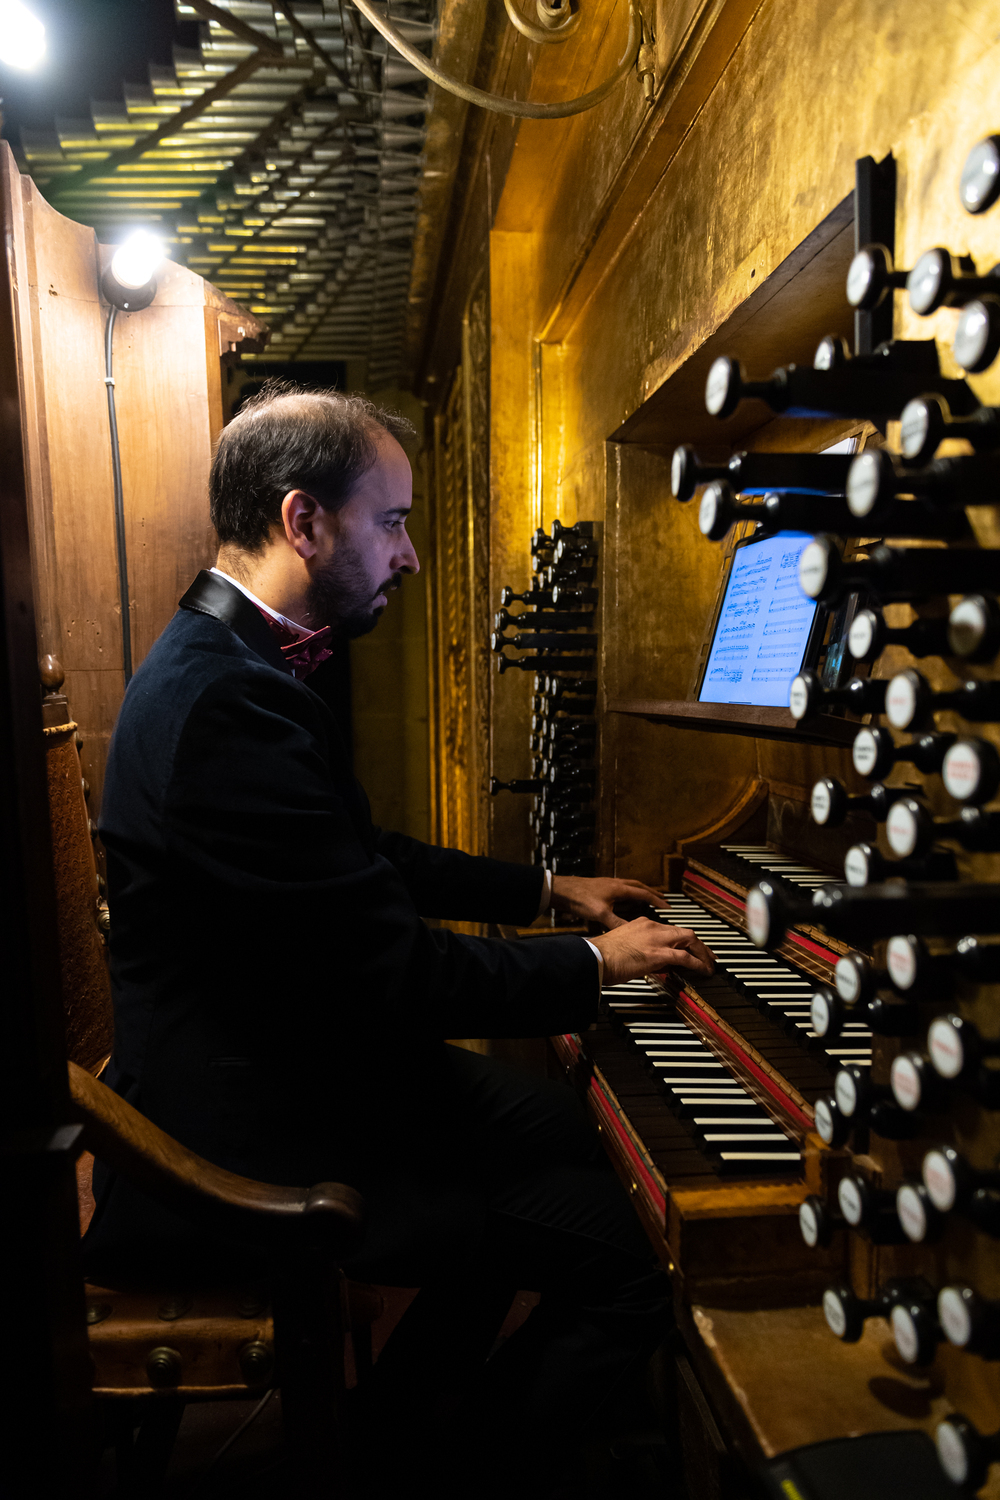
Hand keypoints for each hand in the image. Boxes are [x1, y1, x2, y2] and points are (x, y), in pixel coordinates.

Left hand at [550, 875, 668, 927]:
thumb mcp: (601, 914)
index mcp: (620, 888)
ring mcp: (609, 884)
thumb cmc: (580, 899)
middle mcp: (617, 884)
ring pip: (631, 886)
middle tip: (663, 900)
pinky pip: (622, 888)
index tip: (668, 906)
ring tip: (649, 898)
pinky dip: (630, 893)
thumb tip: (631, 933)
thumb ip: (617, 923)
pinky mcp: (602, 887)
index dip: (657, 900)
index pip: (644, 893)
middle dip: (653, 893)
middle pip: (640, 887)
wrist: (562, 890)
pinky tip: (626, 900)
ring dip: (642, 892)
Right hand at [591, 919, 714, 986]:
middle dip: (699, 944)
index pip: (670, 929)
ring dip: (702, 953)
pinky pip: (685, 957)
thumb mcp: (625, 946)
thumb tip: (655, 963)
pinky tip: (703, 970)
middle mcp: (652, 927)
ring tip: (709, 964)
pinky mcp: (658, 954)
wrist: (596, 957)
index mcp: (643, 924)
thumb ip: (642, 950)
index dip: (682, 940)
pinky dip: (697, 963)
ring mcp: (657, 939)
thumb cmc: (602, 955)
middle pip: (684, 932)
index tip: (688, 948)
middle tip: (707, 955)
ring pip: (689, 940)